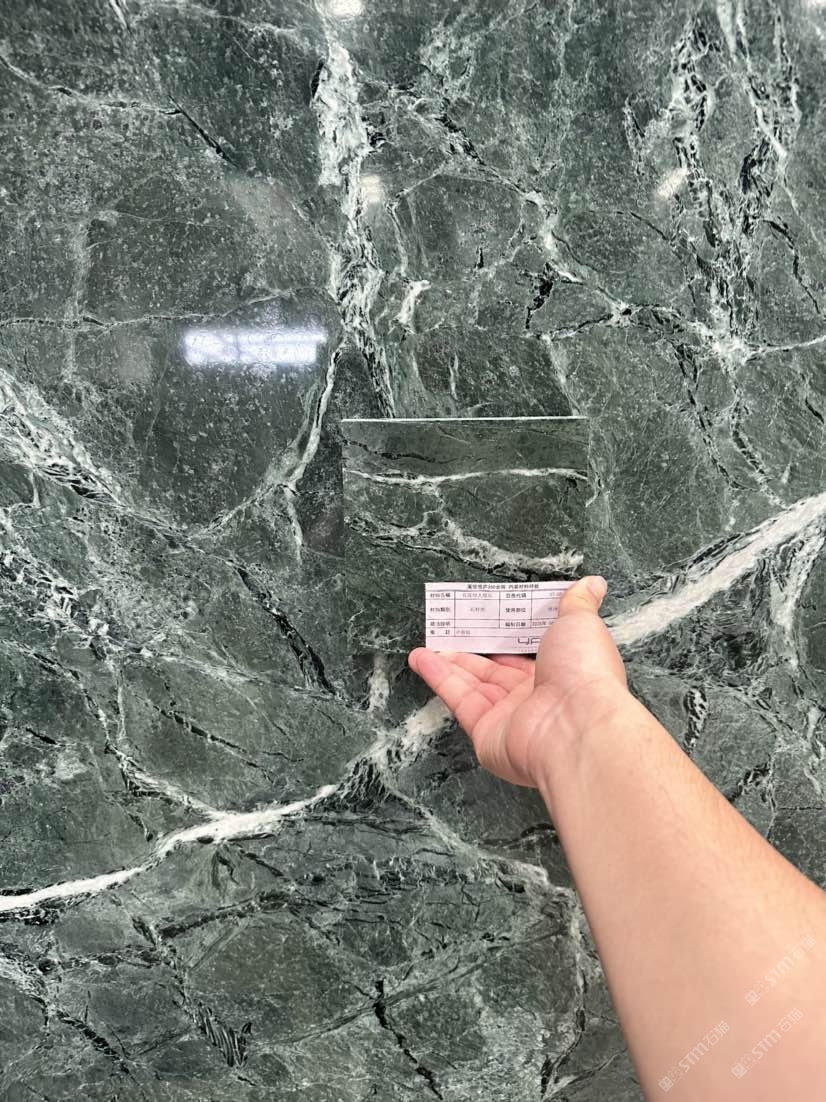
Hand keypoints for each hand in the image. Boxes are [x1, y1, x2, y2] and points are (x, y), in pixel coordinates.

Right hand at [407, 576, 628, 787]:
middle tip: (449, 632)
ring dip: (447, 664)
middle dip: (471, 651)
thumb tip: (593, 583)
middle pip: (494, 671)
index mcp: (559, 672)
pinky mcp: (486, 734)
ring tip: (426, 645)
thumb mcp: (580, 623)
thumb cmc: (584, 673)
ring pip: (472, 686)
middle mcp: (534, 698)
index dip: (503, 636)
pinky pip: (459, 701)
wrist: (577, 725)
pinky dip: (438, 679)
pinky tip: (423, 659)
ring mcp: (509, 718)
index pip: (525, 654)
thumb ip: (576, 603)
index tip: (485, 619)